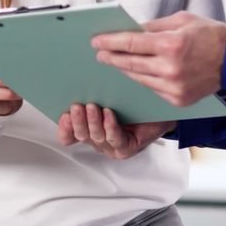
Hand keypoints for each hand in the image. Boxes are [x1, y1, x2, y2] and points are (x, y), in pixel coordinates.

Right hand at [55, 103, 174, 159]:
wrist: (161, 112)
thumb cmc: (134, 104)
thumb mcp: (108, 97)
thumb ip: (91, 94)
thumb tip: (77, 77)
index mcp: (90, 129)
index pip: (68, 136)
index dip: (64, 127)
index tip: (64, 114)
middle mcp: (98, 140)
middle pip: (81, 135)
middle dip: (78, 121)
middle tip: (76, 106)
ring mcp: (112, 146)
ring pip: (97, 137)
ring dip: (93, 122)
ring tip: (92, 107)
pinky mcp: (126, 148)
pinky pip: (115, 139)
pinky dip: (110, 126)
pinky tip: (109, 114)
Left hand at [91, 11, 225, 106]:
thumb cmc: (210, 35)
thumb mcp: (181, 20)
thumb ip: (154, 27)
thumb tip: (131, 31)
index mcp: (170, 44)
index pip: (131, 43)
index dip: (110, 42)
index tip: (96, 41)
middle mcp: (170, 68)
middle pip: (130, 64)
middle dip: (112, 57)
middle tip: (100, 53)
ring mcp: (174, 88)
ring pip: (139, 79)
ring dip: (125, 70)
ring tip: (115, 62)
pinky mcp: (178, 100)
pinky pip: (153, 89)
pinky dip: (144, 80)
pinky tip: (136, 73)